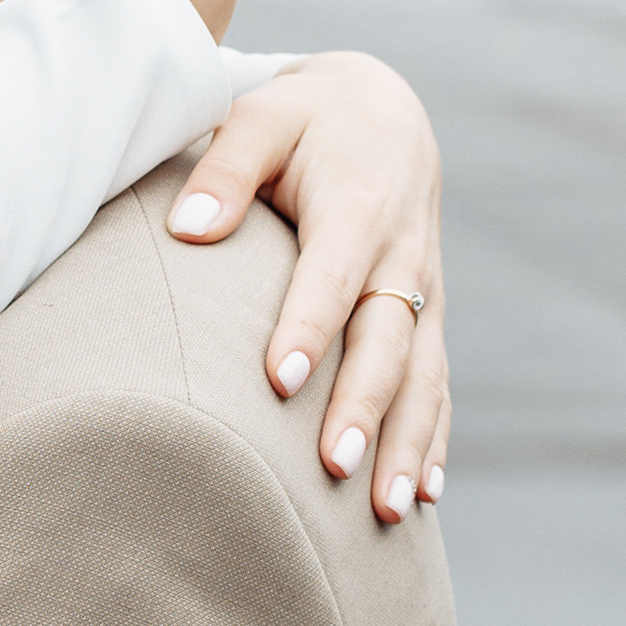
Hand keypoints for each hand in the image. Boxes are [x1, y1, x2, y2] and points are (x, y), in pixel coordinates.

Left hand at [163, 53, 449, 520]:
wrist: (383, 114)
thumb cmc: (304, 120)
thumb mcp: (261, 117)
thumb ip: (224, 169)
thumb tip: (187, 230)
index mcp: (359, 206)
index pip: (332, 275)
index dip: (309, 327)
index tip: (278, 382)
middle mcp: (401, 256)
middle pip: (386, 341)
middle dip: (364, 407)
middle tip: (333, 466)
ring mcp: (421, 293)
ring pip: (423, 376)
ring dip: (408, 443)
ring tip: (388, 510)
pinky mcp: (426, 317)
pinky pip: (438, 384)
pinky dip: (433, 438)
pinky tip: (423, 494)